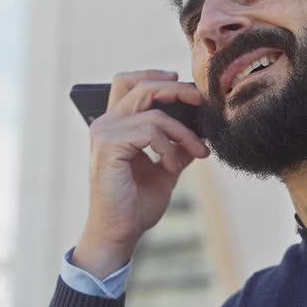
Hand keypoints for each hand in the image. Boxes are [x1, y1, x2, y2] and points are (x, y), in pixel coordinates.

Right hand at [72, 70, 210, 276]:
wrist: (120, 232)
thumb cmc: (136, 204)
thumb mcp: (165, 169)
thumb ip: (177, 147)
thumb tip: (198, 130)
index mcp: (115, 126)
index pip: (128, 84)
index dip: (153, 75)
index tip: (181, 82)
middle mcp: (105, 125)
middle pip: (141, 87)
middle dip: (177, 90)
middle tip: (201, 102)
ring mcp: (104, 134)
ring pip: (154, 113)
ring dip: (183, 133)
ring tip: (196, 153)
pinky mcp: (108, 146)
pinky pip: (149, 131)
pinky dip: (169, 147)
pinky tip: (173, 165)